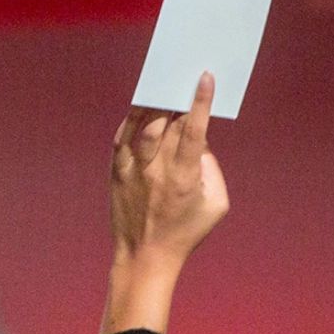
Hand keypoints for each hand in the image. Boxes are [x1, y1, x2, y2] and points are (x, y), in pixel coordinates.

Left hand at [103, 74, 227, 333]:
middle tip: (184, 77)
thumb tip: (201, 139)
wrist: (145, 256)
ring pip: (143, 125)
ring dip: (155, 103)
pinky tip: (142, 106)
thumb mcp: (217, 205)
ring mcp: (133, 170)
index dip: (200, 102)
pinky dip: (132, 119)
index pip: (195, 131)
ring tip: (164, 86)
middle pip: (169, 123)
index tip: (204, 78)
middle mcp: (158, 170)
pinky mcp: (116, 172)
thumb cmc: (186, 231)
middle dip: (179, 98)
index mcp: (186, 178)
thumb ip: (213, 168)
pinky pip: (122, 137)